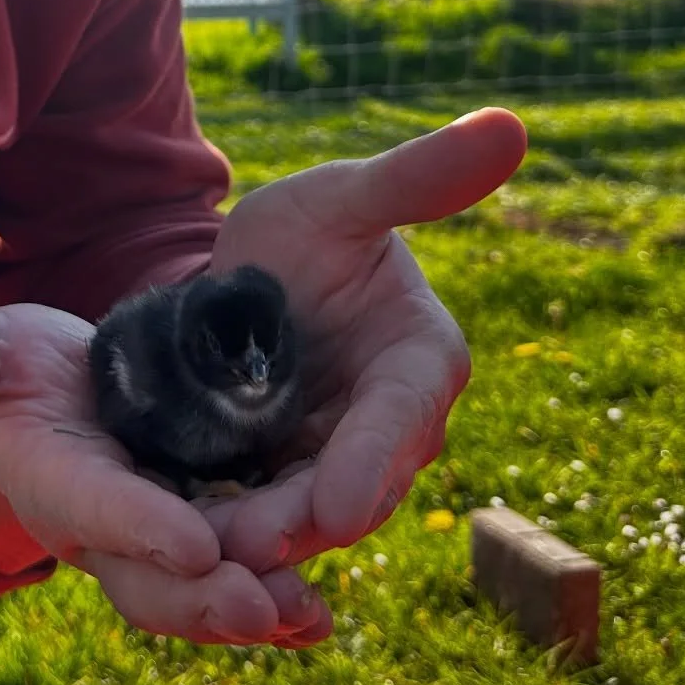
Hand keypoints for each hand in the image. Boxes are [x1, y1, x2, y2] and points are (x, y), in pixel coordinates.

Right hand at [0, 304, 328, 646]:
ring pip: (199, 592)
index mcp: (52, 481)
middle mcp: (103, 529)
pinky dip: (275, 604)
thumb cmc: (2, 374)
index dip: (141, 526)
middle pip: (151, 580)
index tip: (195, 540)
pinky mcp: (191, 533)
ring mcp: (150, 541)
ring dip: (254, 608)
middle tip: (261, 605)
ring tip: (307, 613)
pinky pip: (231, 581)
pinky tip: (320, 618)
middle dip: (204, 598)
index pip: (95, 506)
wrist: (36, 404)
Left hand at [198, 107, 526, 577]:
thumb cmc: (313, 227)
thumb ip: (416, 179)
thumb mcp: (346, 198)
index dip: (373, 461)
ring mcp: (332, 466)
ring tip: (202, 559)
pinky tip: (175, 554)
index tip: (344, 508)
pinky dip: (223, 536)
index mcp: (420, 364)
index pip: (401, 419)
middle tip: (246, 545)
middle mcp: (386, 430)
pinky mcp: (279, 485)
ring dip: (256, 543)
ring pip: (300, 517)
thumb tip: (508, 125)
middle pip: (351, 488)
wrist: (252, 277)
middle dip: (302, 521)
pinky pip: (255, 517)